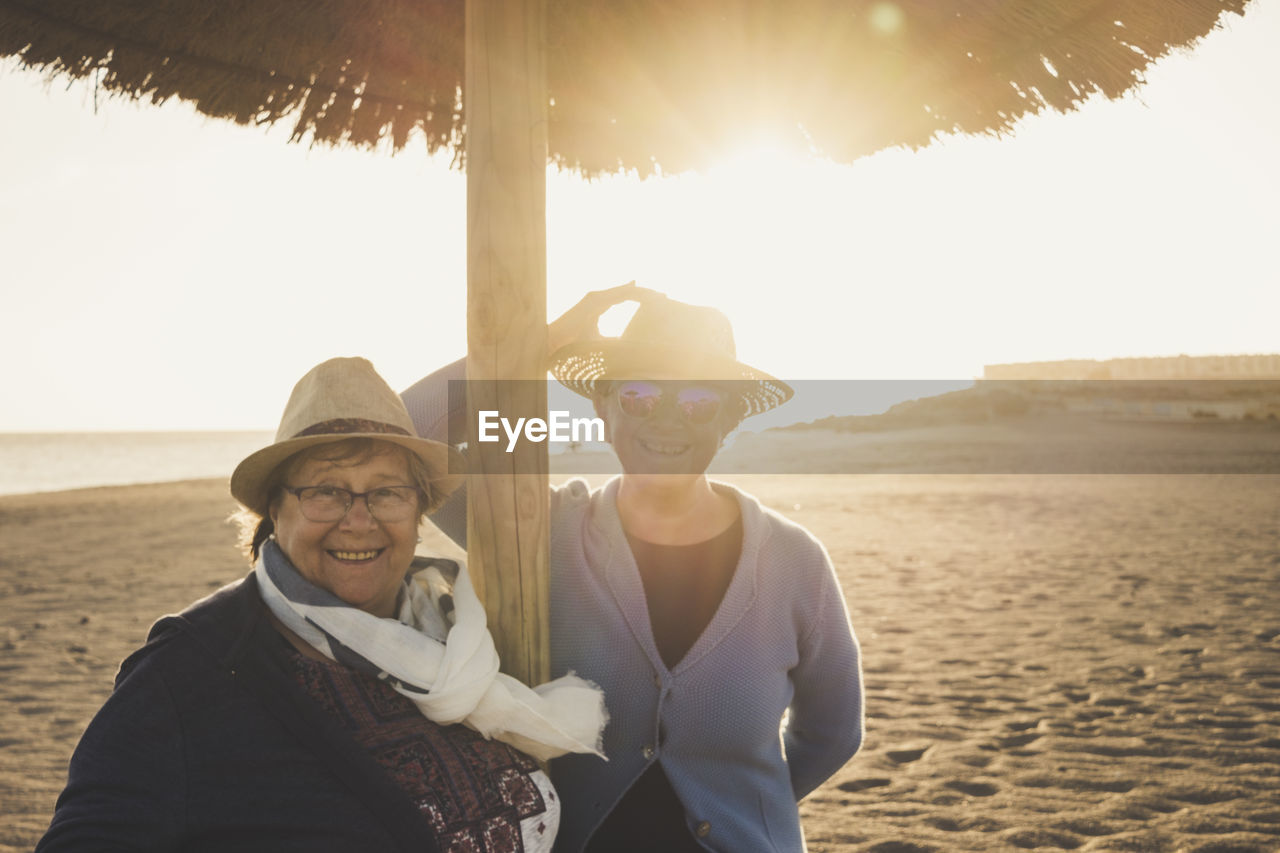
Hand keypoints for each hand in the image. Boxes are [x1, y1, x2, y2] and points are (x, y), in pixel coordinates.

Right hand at [548, 282, 663, 354]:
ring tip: (656, 294)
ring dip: (639, 291)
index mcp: (599, 307)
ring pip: (621, 291)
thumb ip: (613, 341)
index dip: (640, 297)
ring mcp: (593, 298)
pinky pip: (611, 295)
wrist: (554, 344)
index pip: (623, 298)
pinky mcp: (590, 301)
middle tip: (663, 294)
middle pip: (625, 292)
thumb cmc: (573, 344)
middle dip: (644, 292)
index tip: (657, 299)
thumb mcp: (599, 342)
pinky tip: (636, 289)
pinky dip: (625, 292)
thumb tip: (627, 347)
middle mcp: (597, 299)